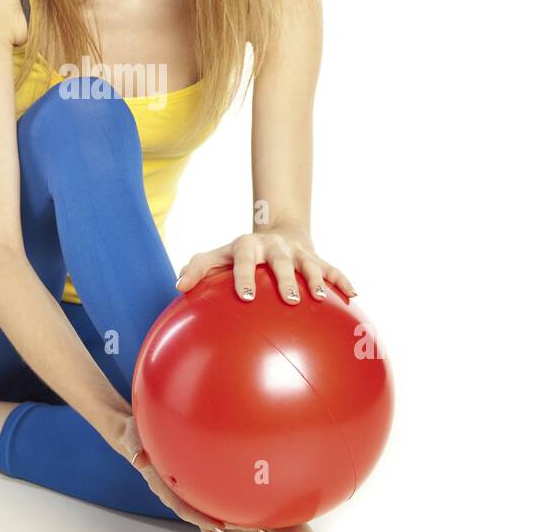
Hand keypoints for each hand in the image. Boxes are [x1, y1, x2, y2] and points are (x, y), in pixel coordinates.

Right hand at [113, 414, 232, 531]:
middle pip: (199, 517)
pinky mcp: (189, 485)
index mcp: (164, 489)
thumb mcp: (134, 441)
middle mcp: (175, 495)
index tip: (220, 527)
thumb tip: (138, 459)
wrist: (135, 438)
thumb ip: (136, 448)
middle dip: (220, 530)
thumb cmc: (135, 438)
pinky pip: (206, 499)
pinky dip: (222, 507)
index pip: (184, 509)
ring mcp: (182, 492)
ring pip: (205, 512)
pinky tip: (241, 510)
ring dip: (226, 524)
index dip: (202, 519)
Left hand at [175, 227, 357, 305]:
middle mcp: (274, 247)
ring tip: (321, 298)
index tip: (245, 296)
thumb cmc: (239, 254)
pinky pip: (332, 269)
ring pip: (310, 263)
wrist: (275, 231)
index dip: (244, 275)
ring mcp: (298, 251)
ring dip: (317, 279)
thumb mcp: (216, 257)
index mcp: (247, 246)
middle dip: (286, 279)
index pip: (244, 259)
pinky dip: (343, 280)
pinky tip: (354, 296)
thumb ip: (197, 268)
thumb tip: (178, 287)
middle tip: (290, 300)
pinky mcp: (316, 258)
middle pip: (281, 261)